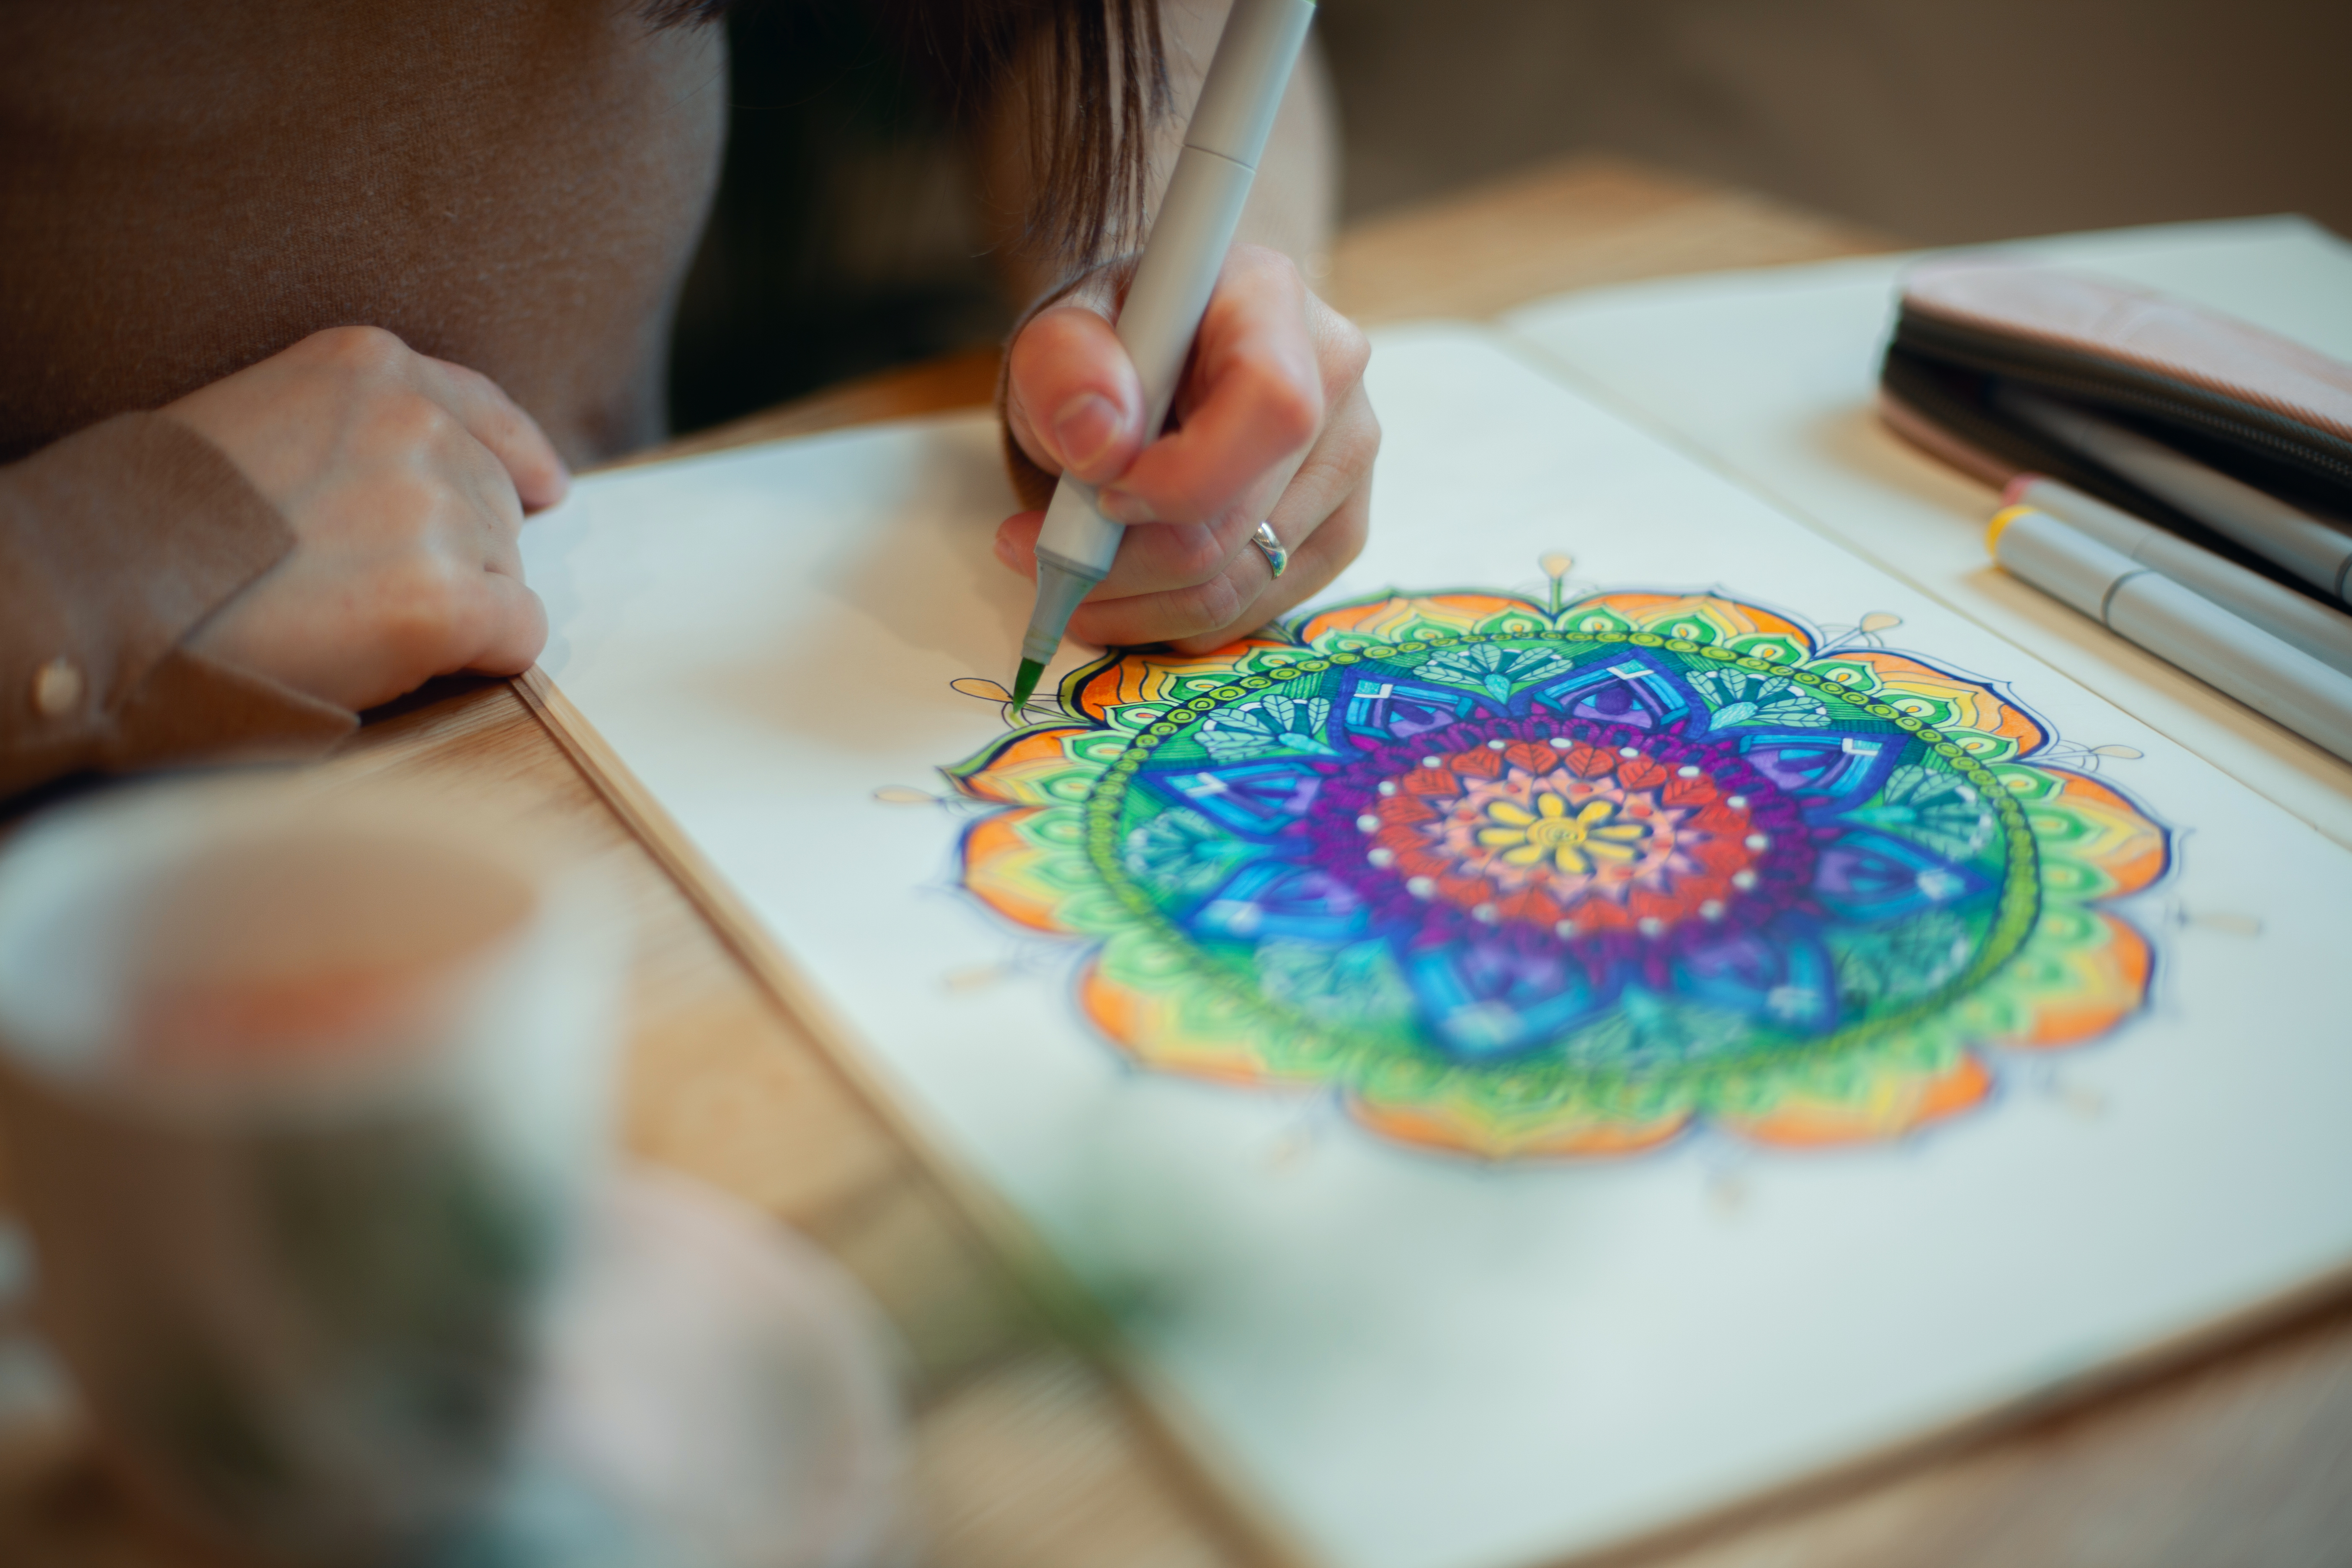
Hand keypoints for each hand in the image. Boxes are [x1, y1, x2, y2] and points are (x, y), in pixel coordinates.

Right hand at [165, 326, 566, 711]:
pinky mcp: (445, 601)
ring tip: (353, 616)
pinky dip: (484, 655)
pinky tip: (409, 658)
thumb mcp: (269, 416)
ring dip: (455, 604)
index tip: (543, 488)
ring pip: (507, 571)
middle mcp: (417, 424)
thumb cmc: (172, 519)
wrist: (109, 589)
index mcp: (370, 365)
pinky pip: (519, 635)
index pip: (486, 412)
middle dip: (456, 549)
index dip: (516, 458)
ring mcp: (435, 511)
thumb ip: (365, 429)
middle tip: (362, 586)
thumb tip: (469, 474)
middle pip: (497, 504)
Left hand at [997, 243, 1375, 652]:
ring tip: (1069, 576)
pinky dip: (1177, 620)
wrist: (1151, 366)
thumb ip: (1064, 369)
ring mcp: (1348, 462)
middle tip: (1037, 554)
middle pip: (1241, 519)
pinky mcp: (1340, 529)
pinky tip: (1127, 592)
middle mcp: (1334, 380)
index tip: (1101, 494)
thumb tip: (1100, 446)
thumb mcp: (1059, 336)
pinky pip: (1259, 609)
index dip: (1184, 477)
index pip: (1269, 405)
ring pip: (1245, 583)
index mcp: (1272, 302)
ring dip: (1139, 604)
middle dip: (1124, 561)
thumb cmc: (1112, 348)